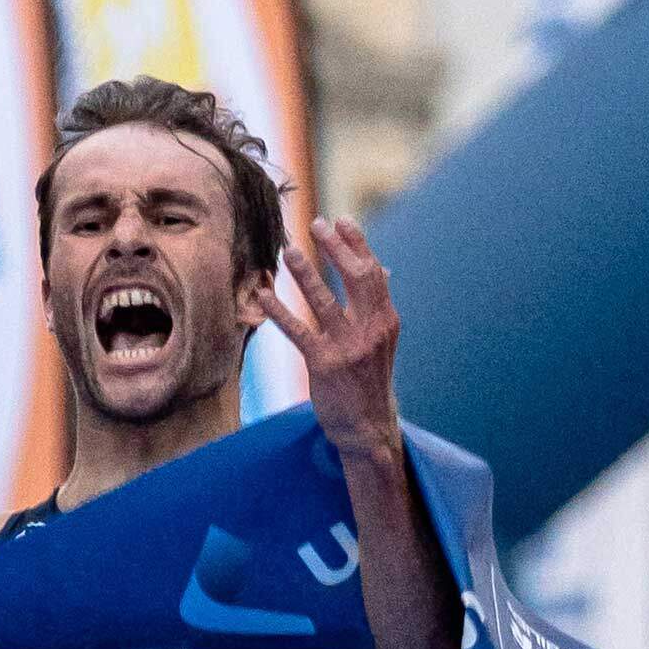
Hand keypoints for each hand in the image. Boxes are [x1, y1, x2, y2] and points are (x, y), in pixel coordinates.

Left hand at [256, 216, 402, 466]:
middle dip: (335, 248)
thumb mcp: (381, 342)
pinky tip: (264, 294)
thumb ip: (377, 306)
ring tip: (287, 251)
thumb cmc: (369, 381)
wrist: (367, 427)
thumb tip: (383, 270)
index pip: (373, 272)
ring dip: (305, 273)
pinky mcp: (323, 365)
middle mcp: (370, 330)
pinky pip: (298, 331)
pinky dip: (279, 311)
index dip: (357, 244)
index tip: (341, 220)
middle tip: (315, 224)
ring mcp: (347, 348)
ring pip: (324, 301)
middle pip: (354, 278)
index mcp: (385, 320)